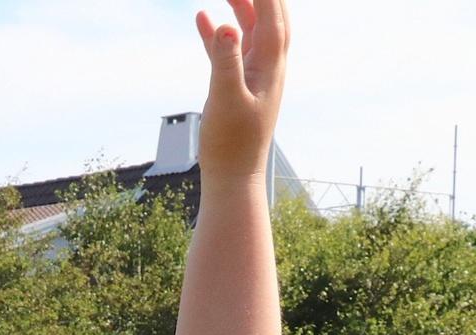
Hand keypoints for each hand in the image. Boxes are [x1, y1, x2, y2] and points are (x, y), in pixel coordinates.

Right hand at [194, 0, 289, 180]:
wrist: (233, 177)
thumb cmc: (232, 144)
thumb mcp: (226, 100)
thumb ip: (226, 61)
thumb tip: (229, 25)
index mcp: (271, 66)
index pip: (272, 17)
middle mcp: (268, 66)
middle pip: (269, 17)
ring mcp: (253, 75)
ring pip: (251, 29)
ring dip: (241, 5)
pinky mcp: (237, 86)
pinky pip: (229, 50)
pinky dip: (218, 32)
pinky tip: (203, 18)